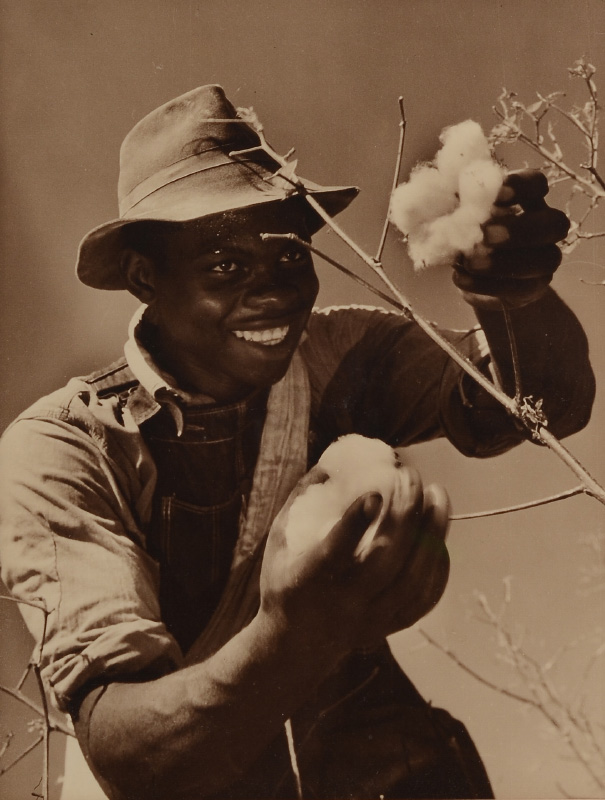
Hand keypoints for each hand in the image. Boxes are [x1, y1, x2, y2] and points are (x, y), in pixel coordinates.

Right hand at [259, 465, 449, 653]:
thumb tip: (333, 461)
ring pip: (412, 579)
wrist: (293, 645)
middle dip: (406, 512)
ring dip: (432, 533)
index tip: (374, 491)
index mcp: (309, 579)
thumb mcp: (279, 540)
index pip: (336, 551)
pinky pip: (423, 598)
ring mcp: (370, 619)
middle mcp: (343, 602)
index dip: (356, 521)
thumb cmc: (284, 580)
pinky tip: (440, 537)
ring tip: (438, 495)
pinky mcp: (388, 627)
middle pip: (385, 560)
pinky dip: (438, 566)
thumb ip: (303, 500)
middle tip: (413, 475)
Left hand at [453, 169, 569, 308]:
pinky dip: (487, 284)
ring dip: (504, 262)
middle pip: (554, 224)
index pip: (537, 184)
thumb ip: (459, 206)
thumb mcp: (461, 216)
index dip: (521, 186)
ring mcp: (543, 261)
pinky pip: (518, 288)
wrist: (472, 274)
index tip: (496, 192)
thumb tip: (442, 199)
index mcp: (527, 200)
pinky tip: (462, 279)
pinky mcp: (531, 289)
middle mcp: (545, 228)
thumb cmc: (467, 234)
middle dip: (520, 230)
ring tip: (470, 263)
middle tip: (485, 235)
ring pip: (544, 261)